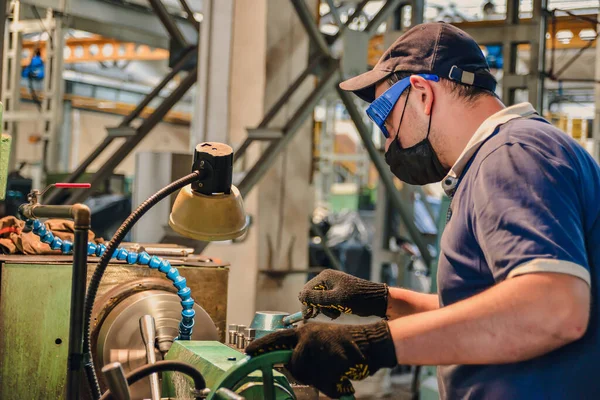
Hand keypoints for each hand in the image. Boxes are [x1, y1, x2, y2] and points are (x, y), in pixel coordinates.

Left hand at [245, 322, 396, 398]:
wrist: (370, 341)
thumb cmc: (344, 344)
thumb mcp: (318, 339)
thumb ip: (302, 349)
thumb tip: (286, 364)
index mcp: (304, 331)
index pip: (277, 338)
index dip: (261, 346)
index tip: (247, 353)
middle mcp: (308, 337)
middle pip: (294, 366)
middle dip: (305, 372)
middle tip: (323, 368)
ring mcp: (320, 348)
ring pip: (309, 376)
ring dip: (321, 379)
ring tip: (334, 370)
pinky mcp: (332, 360)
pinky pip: (325, 383)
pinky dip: (334, 386)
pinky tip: (342, 377)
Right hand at [300, 269, 388, 318]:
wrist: (376, 300)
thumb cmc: (358, 298)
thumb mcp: (336, 299)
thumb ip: (318, 298)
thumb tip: (300, 296)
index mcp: (325, 276)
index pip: (306, 290)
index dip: (306, 303)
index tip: (309, 316)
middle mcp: (327, 279)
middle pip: (312, 296)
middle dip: (317, 307)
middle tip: (326, 315)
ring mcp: (332, 286)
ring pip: (319, 301)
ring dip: (325, 310)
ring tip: (336, 314)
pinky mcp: (337, 294)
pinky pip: (327, 303)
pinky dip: (330, 310)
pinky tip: (339, 313)